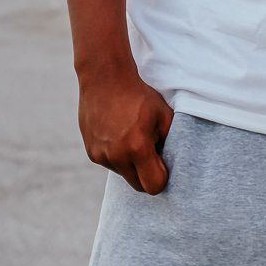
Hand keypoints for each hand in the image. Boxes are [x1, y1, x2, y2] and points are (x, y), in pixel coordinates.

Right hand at [77, 66, 173, 193]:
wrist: (105, 80)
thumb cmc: (139, 96)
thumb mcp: (164, 115)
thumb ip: (171, 141)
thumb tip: (174, 161)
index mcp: (137, 148)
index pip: (154, 186)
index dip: (162, 178)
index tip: (163, 164)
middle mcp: (117, 156)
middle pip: (138, 186)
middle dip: (147, 175)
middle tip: (151, 153)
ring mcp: (101, 156)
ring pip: (123, 174)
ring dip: (131, 164)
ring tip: (132, 137)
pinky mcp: (91, 153)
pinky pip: (110, 164)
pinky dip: (117, 156)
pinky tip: (119, 135)